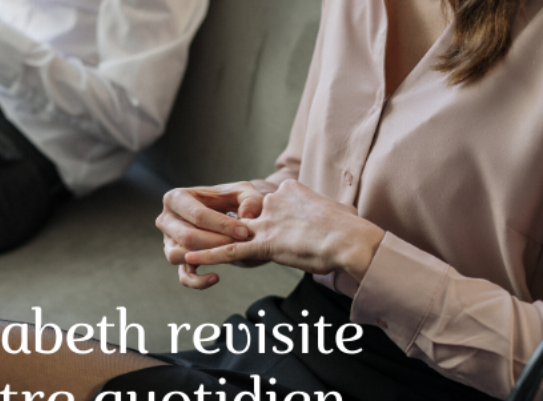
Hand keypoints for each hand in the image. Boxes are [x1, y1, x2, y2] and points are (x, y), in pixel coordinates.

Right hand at [156, 181, 267, 288]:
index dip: (222, 225)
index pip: (196, 215)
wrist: (228, 211)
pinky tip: (216, 277)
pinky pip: (183, 275)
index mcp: (176, 198)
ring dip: (206, 258)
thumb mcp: (243, 192)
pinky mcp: (177, 258)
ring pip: (178, 255)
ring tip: (228, 254)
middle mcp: (166, 219)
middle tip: (239, 245)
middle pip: (186, 236)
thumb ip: (250, 199)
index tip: (244, 232)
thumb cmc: (231, 200)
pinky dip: (197, 281)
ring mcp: (168, 241)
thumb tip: (246, 216)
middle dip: (216, 243)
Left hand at [185, 180, 384, 282]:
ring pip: (231, 231)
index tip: (267, 224)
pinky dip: (209, 254)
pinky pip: (230, 250)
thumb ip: (325, 212)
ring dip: (209, 238)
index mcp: (290, 190)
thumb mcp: (337, 210)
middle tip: (231, 233)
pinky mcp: (266, 243)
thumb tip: (336, 216)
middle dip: (234, 227)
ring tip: (189, 243)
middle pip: (247, 216)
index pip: (267, 203)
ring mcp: (268, 222)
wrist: (352, 240)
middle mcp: (274, 201)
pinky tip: (190, 257)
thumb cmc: (353, 230)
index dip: (265, 217)